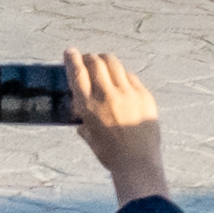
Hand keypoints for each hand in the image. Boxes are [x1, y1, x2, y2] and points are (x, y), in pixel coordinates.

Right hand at [65, 49, 169, 197]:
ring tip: (103, 64)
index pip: (77, 75)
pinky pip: (130, 77)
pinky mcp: (144, 94)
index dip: (72, 60)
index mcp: (89, 107)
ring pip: (115, 64)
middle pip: (97, 63)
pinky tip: (121, 81)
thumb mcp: (90, 137)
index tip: (70, 51)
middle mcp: (107, 96)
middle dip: (90, 58)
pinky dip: (122, 76)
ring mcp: (128, 93)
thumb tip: (80, 117)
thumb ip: (84, 123)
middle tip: (88, 59)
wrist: (137, 161)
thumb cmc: (110, 154)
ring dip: (106, 61)